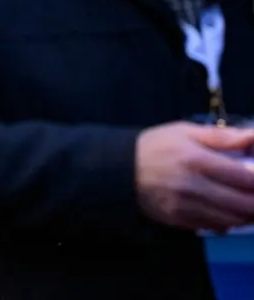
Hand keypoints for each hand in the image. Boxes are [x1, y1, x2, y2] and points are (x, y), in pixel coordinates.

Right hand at [136, 121, 253, 231]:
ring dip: (247, 214)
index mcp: (197, 160)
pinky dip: (228, 222)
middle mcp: (193, 186)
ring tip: (247, 204)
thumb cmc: (155, 146)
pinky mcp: (179, 221)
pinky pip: (214, 227)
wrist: (119, 170)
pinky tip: (229, 212)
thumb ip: (222, 136)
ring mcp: (186, 207)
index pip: (244, 178)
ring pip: (232, 219)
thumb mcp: (184, 132)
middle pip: (243, 204)